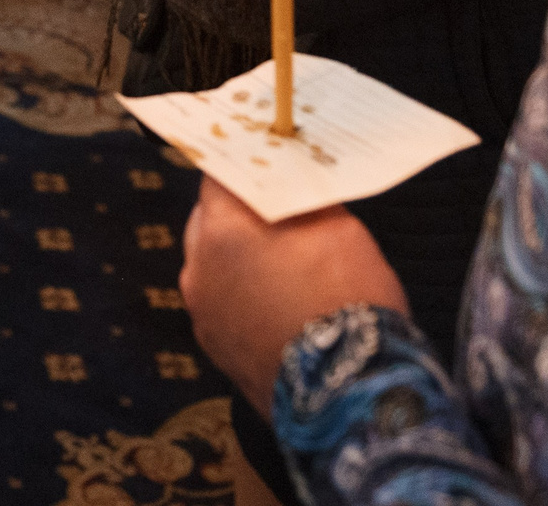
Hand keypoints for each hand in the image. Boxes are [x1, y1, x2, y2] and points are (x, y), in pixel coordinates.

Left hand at [179, 178, 407, 405]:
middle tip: (277, 213)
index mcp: (221, 229)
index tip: (258, 158)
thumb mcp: (338, 225)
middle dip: (239, 214)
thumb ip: (301, 193)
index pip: (217, 175)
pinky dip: (244, 300)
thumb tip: (291, 173)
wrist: (348, 389)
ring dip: (239, 259)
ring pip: (215, 266)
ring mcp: (204, 313)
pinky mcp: (216, 349)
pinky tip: (280, 304)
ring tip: (284, 265)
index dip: (242, 163)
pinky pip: (224, 306)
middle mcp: (200, 269)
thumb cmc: (345, 302)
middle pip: (209, 221)